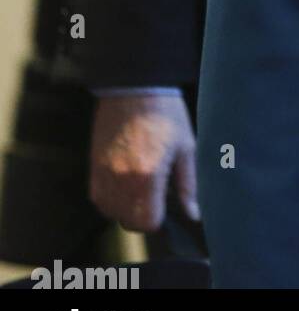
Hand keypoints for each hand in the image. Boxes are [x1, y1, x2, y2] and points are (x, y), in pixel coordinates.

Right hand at [89, 93, 199, 232]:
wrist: (135, 87)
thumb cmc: (166, 115)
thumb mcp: (185, 147)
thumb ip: (188, 184)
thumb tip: (194, 214)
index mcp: (147, 176)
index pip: (148, 222)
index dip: (160, 220)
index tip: (167, 206)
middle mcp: (121, 180)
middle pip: (129, 222)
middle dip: (144, 217)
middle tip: (156, 197)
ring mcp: (104, 174)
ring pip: (111, 213)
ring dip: (126, 209)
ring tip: (141, 188)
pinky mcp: (93, 167)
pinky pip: (98, 199)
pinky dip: (111, 199)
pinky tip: (126, 183)